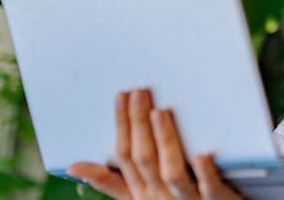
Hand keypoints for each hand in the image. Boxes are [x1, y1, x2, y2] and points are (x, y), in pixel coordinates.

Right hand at [67, 89, 242, 199]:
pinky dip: (205, 172)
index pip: (124, 156)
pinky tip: (203, 154)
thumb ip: (110, 181)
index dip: (121, 125)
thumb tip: (74, 166)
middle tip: (139, 94)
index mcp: (140, 192)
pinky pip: (209, 188)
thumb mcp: (136, 196)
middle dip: (138, 125)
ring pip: (171, 172)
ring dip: (165, 142)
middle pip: (144, 159)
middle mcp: (159, 196)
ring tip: (160, 113)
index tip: (121, 96)